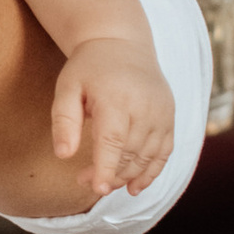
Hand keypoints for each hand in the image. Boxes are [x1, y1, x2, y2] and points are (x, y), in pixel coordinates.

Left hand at [51, 36, 175, 201]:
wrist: (122, 44)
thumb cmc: (88, 68)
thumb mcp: (67, 87)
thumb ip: (64, 120)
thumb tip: (62, 155)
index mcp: (116, 97)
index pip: (113, 141)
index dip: (106, 168)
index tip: (97, 189)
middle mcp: (144, 106)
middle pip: (130, 153)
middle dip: (109, 174)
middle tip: (84, 181)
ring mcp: (161, 113)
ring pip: (147, 157)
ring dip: (128, 176)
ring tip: (106, 183)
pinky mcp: (170, 118)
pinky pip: (165, 153)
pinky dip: (152, 172)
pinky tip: (134, 186)